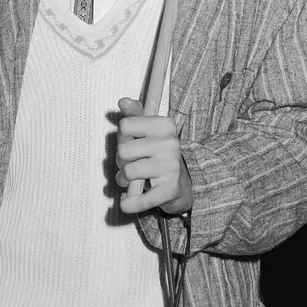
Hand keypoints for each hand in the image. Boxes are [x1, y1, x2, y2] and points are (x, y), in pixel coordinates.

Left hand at [116, 97, 192, 214]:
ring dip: (124, 180)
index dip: (124, 136)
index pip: (125, 125)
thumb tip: (123, 102)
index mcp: (165, 125)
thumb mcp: (148, 131)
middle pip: (122, 150)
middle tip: (132, 163)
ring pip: (127, 172)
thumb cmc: (158, 153)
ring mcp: (171, 167)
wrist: (185, 183)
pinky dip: (129, 204)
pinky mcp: (169, 190)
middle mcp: (170, 143)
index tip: (134, 142)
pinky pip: (139, 199)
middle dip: (121, 160)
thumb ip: (134, 115)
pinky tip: (127, 202)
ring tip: (133, 179)